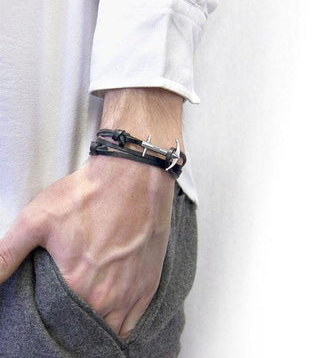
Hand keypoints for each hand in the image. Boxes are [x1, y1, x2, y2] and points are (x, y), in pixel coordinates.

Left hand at [0, 155, 174, 339]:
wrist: (134, 178)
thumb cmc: (89, 195)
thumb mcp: (38, 220)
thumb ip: (6, 254)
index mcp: (78, 287)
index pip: (58, 325)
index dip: (53, 320)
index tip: (52, 309)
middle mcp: (107, 298)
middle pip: (85, 329)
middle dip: (74, 323)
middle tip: (69, 309)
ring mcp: (132, 292)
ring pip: (111, 329)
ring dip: (99, 326)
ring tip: (89, 314)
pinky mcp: (150, 282)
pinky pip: (134, 322)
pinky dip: (122, 323)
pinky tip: (113, 314)